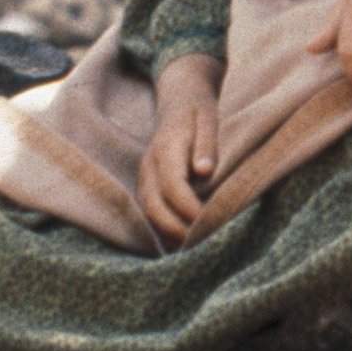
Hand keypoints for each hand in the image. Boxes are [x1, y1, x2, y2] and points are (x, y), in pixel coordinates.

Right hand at [136, 54, 222, 247]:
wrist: (178, 100)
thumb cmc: (198, 111)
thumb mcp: (208, 119)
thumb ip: (206, 145)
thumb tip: (205, 171)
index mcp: (165, 150)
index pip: (172, 187)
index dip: (188, 208)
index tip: (207, 221)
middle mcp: (148, 166)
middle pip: (154, 206)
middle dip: (175, 229)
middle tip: (199, 244)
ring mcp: (144, 177)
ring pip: (147, 212)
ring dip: (166, 233)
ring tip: (190, 250)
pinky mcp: (146, 185)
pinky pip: (148, 211)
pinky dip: (161, 228)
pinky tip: (179, 243)